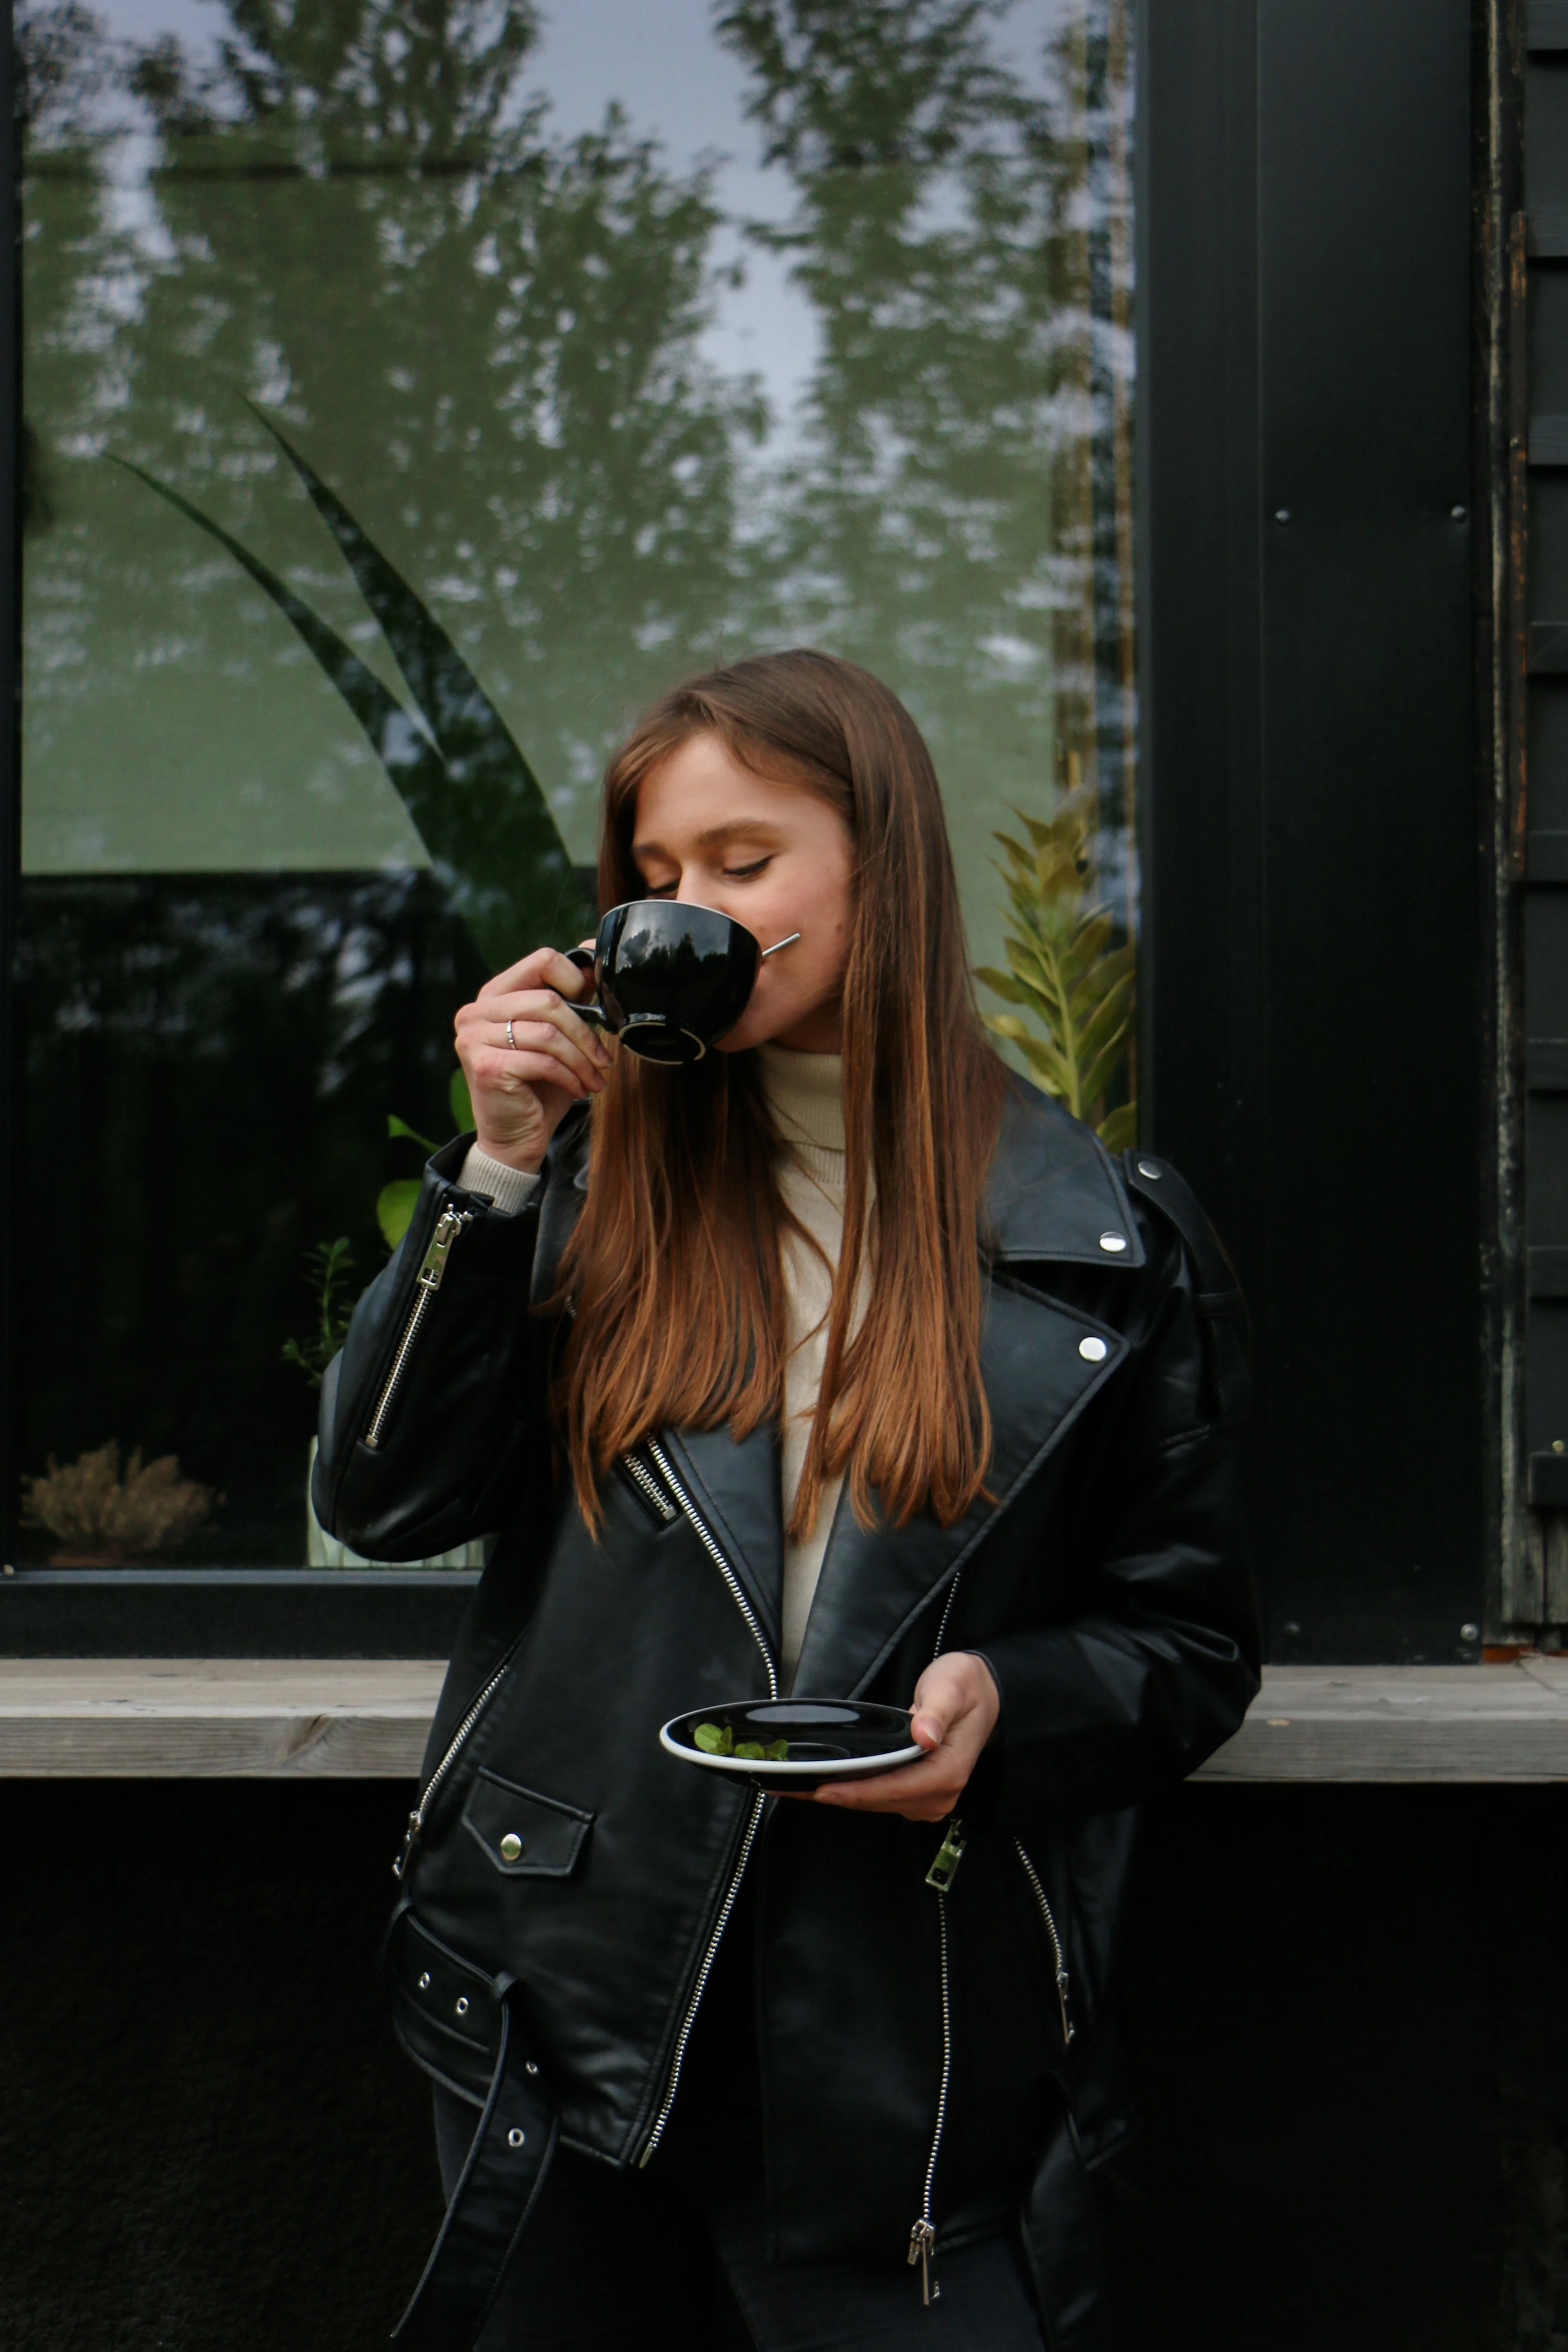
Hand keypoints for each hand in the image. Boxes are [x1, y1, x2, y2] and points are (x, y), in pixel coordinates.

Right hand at [454, 944, 610, 1173]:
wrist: (513, 1138)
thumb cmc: (537, 1087)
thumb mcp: (557, 1038)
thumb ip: (569, 1001)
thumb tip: (594, 965)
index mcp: (494, 995)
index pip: (541, 960)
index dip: (576, 980)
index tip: (596, 1009)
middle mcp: (476, 1011)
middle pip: (549, 1000)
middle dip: (586, 1034)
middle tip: (604, 1060)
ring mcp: (475, 1038)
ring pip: (549, 1033)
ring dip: (581, 1060)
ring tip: (595, 1079)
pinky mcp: (486, 1066)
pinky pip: (543, 1061)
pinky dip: (569, 1077)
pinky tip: (577, 1090)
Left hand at [807, 1653, 999, 1821]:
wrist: (983, 1693)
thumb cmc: (965, 1687)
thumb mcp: (952, 1687)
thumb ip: (937, 1710)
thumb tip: (924, 1735)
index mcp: (948, 1772)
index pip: (894, 1788)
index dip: (856, 1791)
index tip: (822, 1789)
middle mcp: (938, 1794)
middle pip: (880, 1801)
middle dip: (837, 1795)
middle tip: (791, 1789)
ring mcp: (927, 1798)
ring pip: (876, 1803)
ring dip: (839, 1795)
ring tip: (797, 1787)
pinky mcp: (916, 1794)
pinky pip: (879, 1797)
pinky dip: (852, 1791)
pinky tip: (825, 1783)